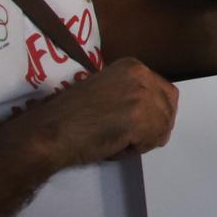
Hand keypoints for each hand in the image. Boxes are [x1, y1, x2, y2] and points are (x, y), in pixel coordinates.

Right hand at [38, 57, 177, 167]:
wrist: (49, 131)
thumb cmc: (69, 114)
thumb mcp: (106, 89)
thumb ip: (130, 92)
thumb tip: (153, 109)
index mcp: (133, 66)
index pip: (166, 93)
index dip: (153, 114)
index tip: (131, 123)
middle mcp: (141, 75)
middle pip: (168, 111)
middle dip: (151, 128)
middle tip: (124, 136)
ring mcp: (142, 96)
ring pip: (163, 127)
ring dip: (142, 140)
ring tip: (115, 139)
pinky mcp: (139, 119)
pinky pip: (154, 141)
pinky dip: (136, 149)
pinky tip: (114, 145)